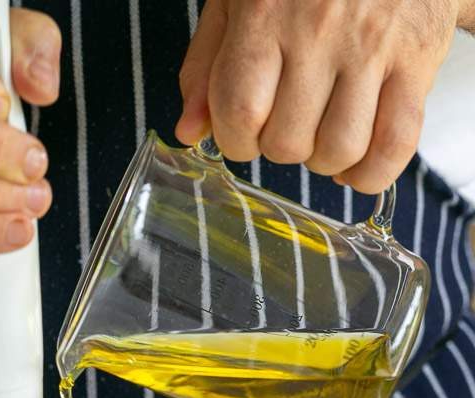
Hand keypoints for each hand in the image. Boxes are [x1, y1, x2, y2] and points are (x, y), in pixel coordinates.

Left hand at [176, 0, 462, 192]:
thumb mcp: (237, 1)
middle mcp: (320, 31)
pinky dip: (372, 173)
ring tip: (321, 135)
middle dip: (278, 149)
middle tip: (287, 123)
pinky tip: (355, 165)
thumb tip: (188, 133)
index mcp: (265, 13)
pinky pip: (396, 143)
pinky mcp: (417, 59)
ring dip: (323, 162)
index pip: (239, 113)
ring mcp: (373, 47)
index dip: (235, 141)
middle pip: (288, 142)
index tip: (242, 133)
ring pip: (340, 149)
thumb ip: (206, 67)